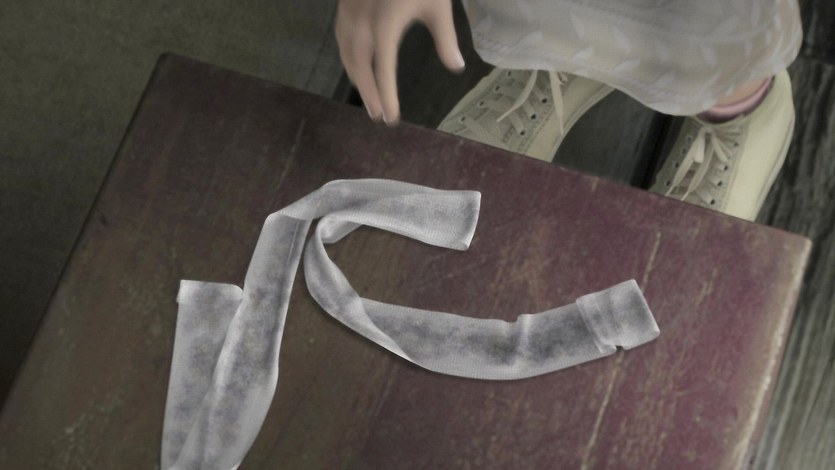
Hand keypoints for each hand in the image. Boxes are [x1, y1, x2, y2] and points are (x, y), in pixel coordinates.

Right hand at [335, 0, 465, 125]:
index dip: (386, 96)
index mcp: (385, 24)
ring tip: (370, 98)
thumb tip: (457, 67)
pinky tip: (356, 67)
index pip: (383, 69)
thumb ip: (445, 38)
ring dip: (357, 78)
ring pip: (347, 54)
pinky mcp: (345, 6)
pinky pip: (342, 39)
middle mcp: (362, 22)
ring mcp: (349, 13)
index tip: (391, 117)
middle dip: (369, 93)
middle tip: (379, 116)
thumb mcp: (438, 6)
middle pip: (360, 67)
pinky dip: (348, 58)